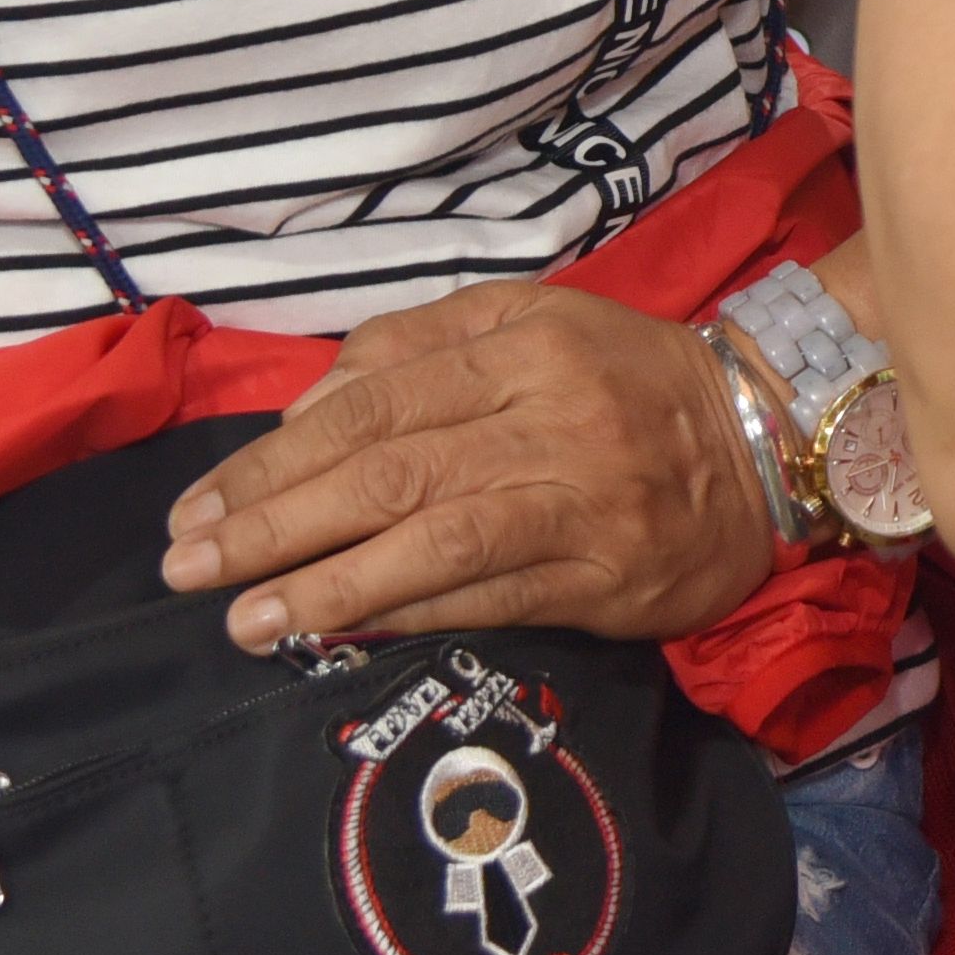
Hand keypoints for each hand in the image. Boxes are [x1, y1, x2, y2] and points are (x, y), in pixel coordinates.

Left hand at [155, 281, 778, 647]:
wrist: (765, 441)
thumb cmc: (625, 379)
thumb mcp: (530, 321)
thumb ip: (415, 349)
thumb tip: (302, 412)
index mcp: (521, 343)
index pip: (373, 401)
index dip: (276, 457)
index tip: (201, 507)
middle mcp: (546, 416)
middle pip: (387, 470)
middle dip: (274, 524)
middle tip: (189, 568)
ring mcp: (578, 499)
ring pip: (432, 541)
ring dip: (326, 585)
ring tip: (244, 619)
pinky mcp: (603, 576)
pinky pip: (488, 597)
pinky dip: (405, 615)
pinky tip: (337, 633)